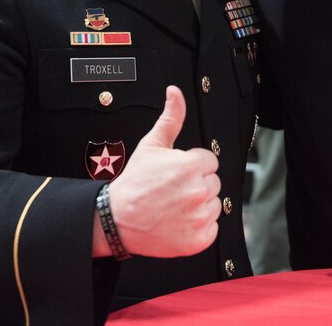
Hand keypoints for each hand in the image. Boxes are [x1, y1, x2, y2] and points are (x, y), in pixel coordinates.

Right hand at [106, 86, 220, 257]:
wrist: (117, 219)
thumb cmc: (135, 182)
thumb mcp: (151, 145)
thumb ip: (171, 118)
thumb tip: (175, 92)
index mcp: (191, 166)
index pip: (209, 161)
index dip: (192, 165)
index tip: (175, 174)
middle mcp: (198, 191)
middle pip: (213, 182)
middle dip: (196, 184)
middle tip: (172, 190)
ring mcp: (199, 217)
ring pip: (214, 204)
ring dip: (199, 205)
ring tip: (174, 205)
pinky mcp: (199, 240)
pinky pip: (212, 228)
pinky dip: (198, 227)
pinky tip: (178, 222)